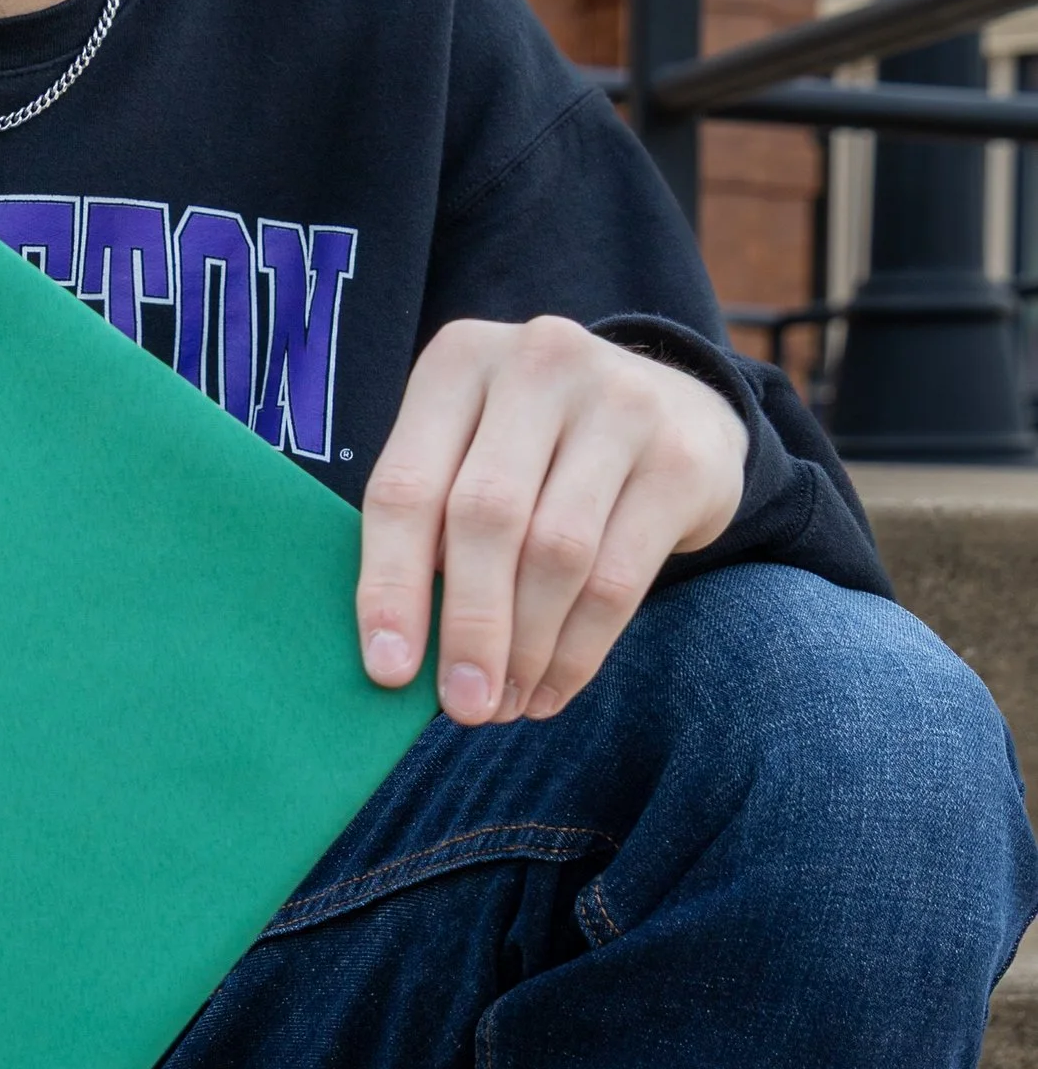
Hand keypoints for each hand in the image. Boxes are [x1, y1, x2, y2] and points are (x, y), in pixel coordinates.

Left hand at [356, 319, 747, 728]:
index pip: (406, 488)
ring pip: (557, 554)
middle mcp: (539, 363)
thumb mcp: (472, 450)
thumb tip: (397, 656)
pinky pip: (618, 577)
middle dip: (469, 627)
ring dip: (526, 649)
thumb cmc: (537, 448)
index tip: (388, 671)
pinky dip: (579, 650)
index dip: (391, 587)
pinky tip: (552, 688)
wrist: (675, 406)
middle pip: (487, 518)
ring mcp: (620, 401)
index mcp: (459, 361)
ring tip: (505, 704)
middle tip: (462, 706)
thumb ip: (431, 524)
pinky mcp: (680, 456)